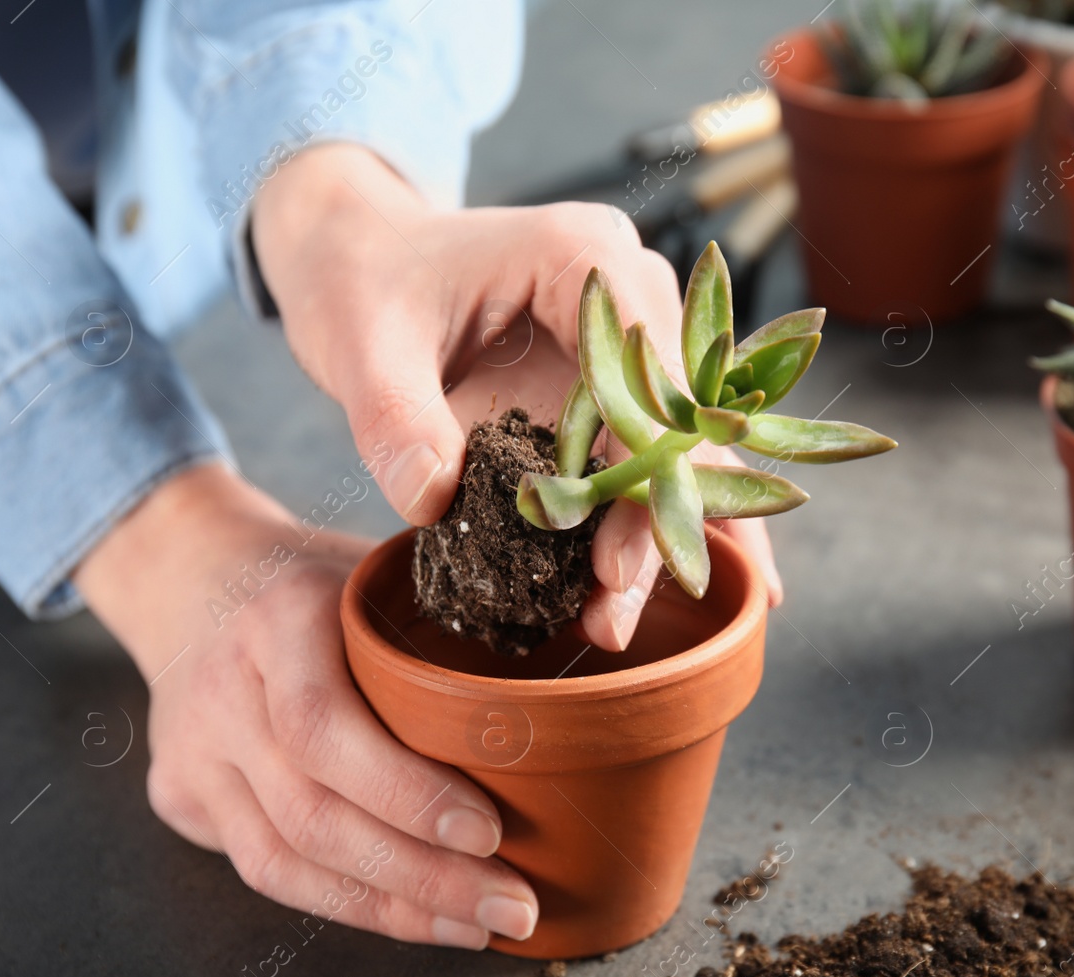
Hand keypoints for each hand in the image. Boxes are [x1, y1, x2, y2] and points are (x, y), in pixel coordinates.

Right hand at [74, 464, 536, 948]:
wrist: (192, 575)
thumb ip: (455, 609)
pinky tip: (419, 916)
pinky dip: (351, 903)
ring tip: (479, 924)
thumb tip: (592, 645)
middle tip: (515, 906)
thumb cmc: (320, 578)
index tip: (493, 832)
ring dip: (392, 907)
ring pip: (284, 861)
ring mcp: (192, 752)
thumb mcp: (380, 568)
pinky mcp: (183, 798)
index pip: (324, 725)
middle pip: (311, 813)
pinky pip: (269, 870)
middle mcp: (222, 691)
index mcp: (279, 619)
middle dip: (421, 875)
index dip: (407, 791)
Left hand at [250, 144, 783, 650]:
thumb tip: (429, 501)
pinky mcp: (614, 389)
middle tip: (613, 614)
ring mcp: (632, 346)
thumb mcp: (362, 341)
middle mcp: (632, 299)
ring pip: (677, 452)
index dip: (639, 472)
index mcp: (585, 260)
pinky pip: (653, 459)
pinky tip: (711, 588)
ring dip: (664, 537)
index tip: (612, 562)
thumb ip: (393, 416)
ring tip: (628, 622)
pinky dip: (665, 520)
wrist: (365, 257)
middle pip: (672, 425)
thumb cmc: (367, 280)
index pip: (644, 377)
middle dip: (654, 525)